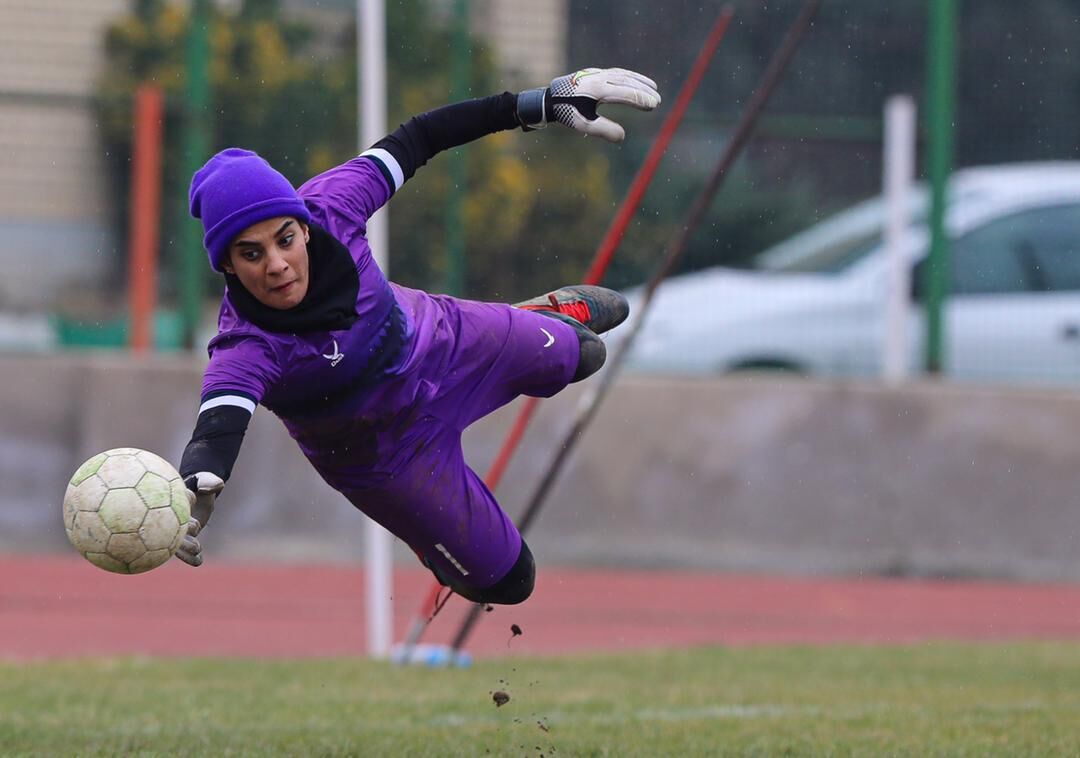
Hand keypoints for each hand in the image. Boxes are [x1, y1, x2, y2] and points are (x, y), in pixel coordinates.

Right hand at [176, 472, 223, 566]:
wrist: (201, 492)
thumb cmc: (201, 484)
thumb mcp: (206, 479)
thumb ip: (209, 482)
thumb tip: (208, 488)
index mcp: (170, 506)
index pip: (169, 512)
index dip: (176, 516)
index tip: (188, 518)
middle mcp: (170, 521)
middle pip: (169, 533)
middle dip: (179, 539)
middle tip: (192, 536)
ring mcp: (176, 532)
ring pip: (176, 546)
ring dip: (186, 551)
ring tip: (198, 548)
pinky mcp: (185, 539)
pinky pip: (186, 552)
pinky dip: (191, 558)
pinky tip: (199, 562)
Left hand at [517, 67, 660, 142]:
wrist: (550, 97)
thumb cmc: (567, 113)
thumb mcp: (583, 125)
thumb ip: (603, 130)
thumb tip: (622, 137)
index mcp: (596, 90)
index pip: (624, 93)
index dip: (640, 99)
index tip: (653, 105)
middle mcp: (599, 78)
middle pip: (627, 82)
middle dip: (643, 91)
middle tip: (658, 101)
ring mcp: (597, 73)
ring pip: (623, 75)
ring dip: (639, 81)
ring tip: (654, 88)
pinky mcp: (596, 72)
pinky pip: (617, 72)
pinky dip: (630, 76)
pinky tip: (637, 81)